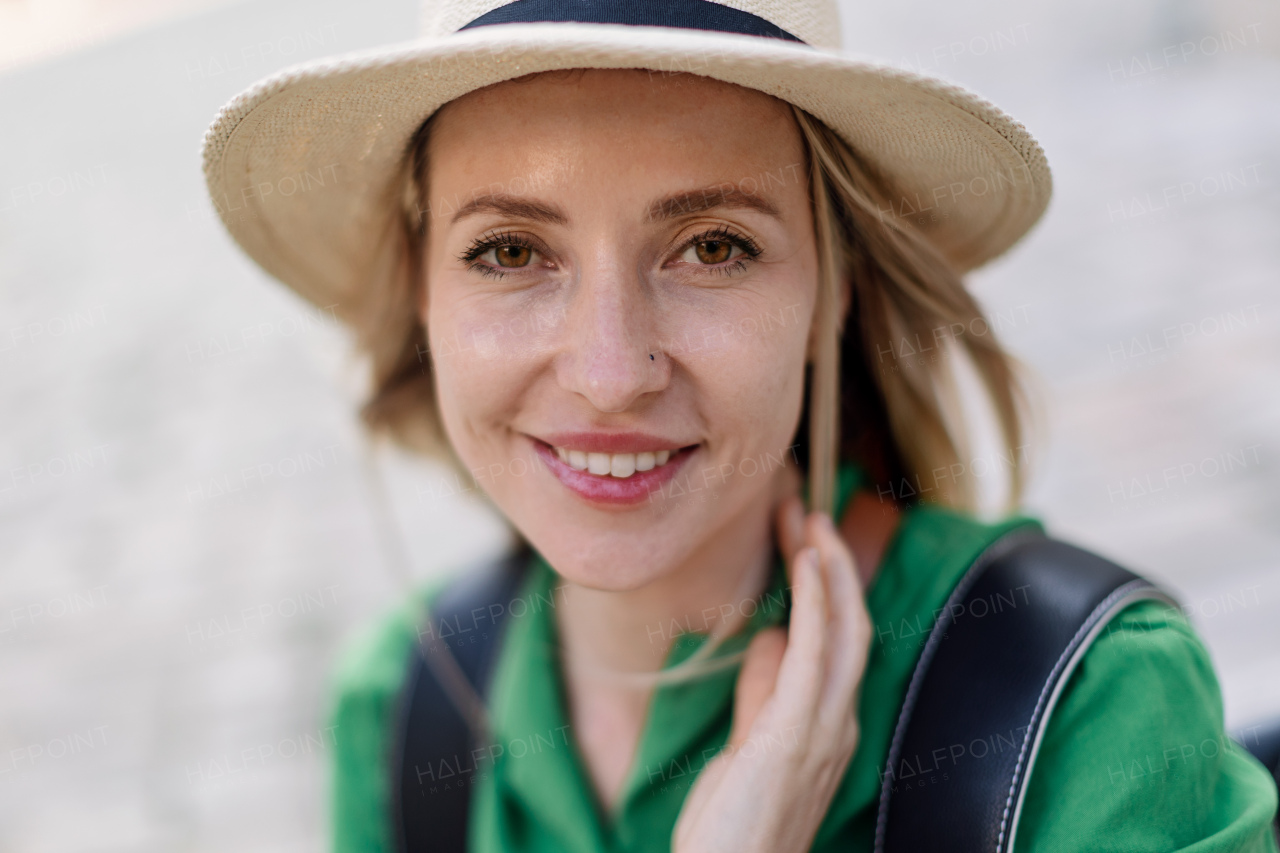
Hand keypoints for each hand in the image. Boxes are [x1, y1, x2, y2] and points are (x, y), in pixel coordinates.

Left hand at [671, 494, 871, 852]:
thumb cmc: (731, 827)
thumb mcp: (747, 745)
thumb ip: (763, 693)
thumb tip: (772, 638)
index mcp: (827, 724)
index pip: (836, 640)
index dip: (827, 584)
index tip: (802, 538)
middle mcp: (837, 723)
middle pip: (848, 624)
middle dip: (831, 563)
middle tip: (805, 510)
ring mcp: (824, 730)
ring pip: (843, 631)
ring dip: (828, 568)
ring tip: (809, 520)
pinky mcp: (796, 735)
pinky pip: (815, 655)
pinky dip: (818, 602)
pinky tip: (808, 562)